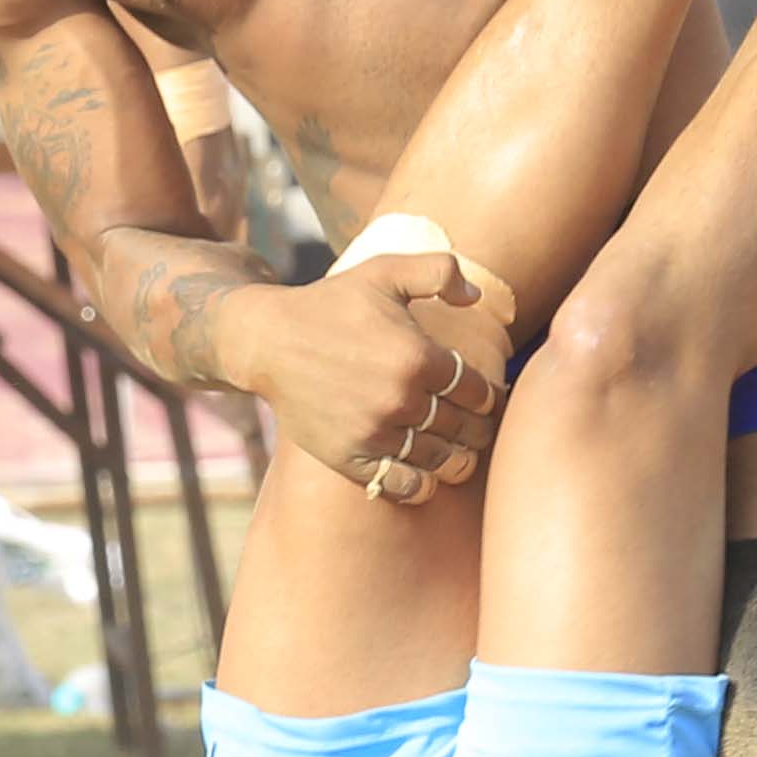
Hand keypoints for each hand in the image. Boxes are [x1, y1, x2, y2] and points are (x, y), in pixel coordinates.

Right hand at [230, 253, 501, 502]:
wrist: (268, 341)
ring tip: (461, 456)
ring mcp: (375, 432)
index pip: (476, 392)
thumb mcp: (384, 270)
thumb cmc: (330, 304)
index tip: (486, 399)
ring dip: (457, 461)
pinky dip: (420, 486)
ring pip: (438, 460)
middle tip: (479, 430)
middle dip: (477, 431)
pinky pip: (400, 484)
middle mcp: (400, 399)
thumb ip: (438, 271)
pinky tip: (425, 477)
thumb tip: (475, 295)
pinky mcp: (349, 457)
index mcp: (417, 357)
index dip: (488, 397)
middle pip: (462, 429)